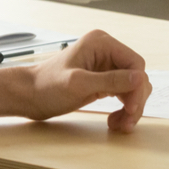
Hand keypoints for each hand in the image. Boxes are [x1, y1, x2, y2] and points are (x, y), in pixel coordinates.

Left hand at [27, 30, 151, 131]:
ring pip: (132, 87)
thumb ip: (110, 80)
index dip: (137, 86)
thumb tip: (140, 78)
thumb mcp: (78, 84)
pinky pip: (122, 94)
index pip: (135, 63)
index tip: (131, 108)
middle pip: (136, 76)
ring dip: (130, 107)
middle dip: (135, 100)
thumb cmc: (46, 86)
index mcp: (101, 43)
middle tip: (127, 122)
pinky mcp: (101, 81)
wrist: (28, 96)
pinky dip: (123, 109)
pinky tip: (115, 121)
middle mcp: (106, 52)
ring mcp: (104, 66)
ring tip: (120, 125)